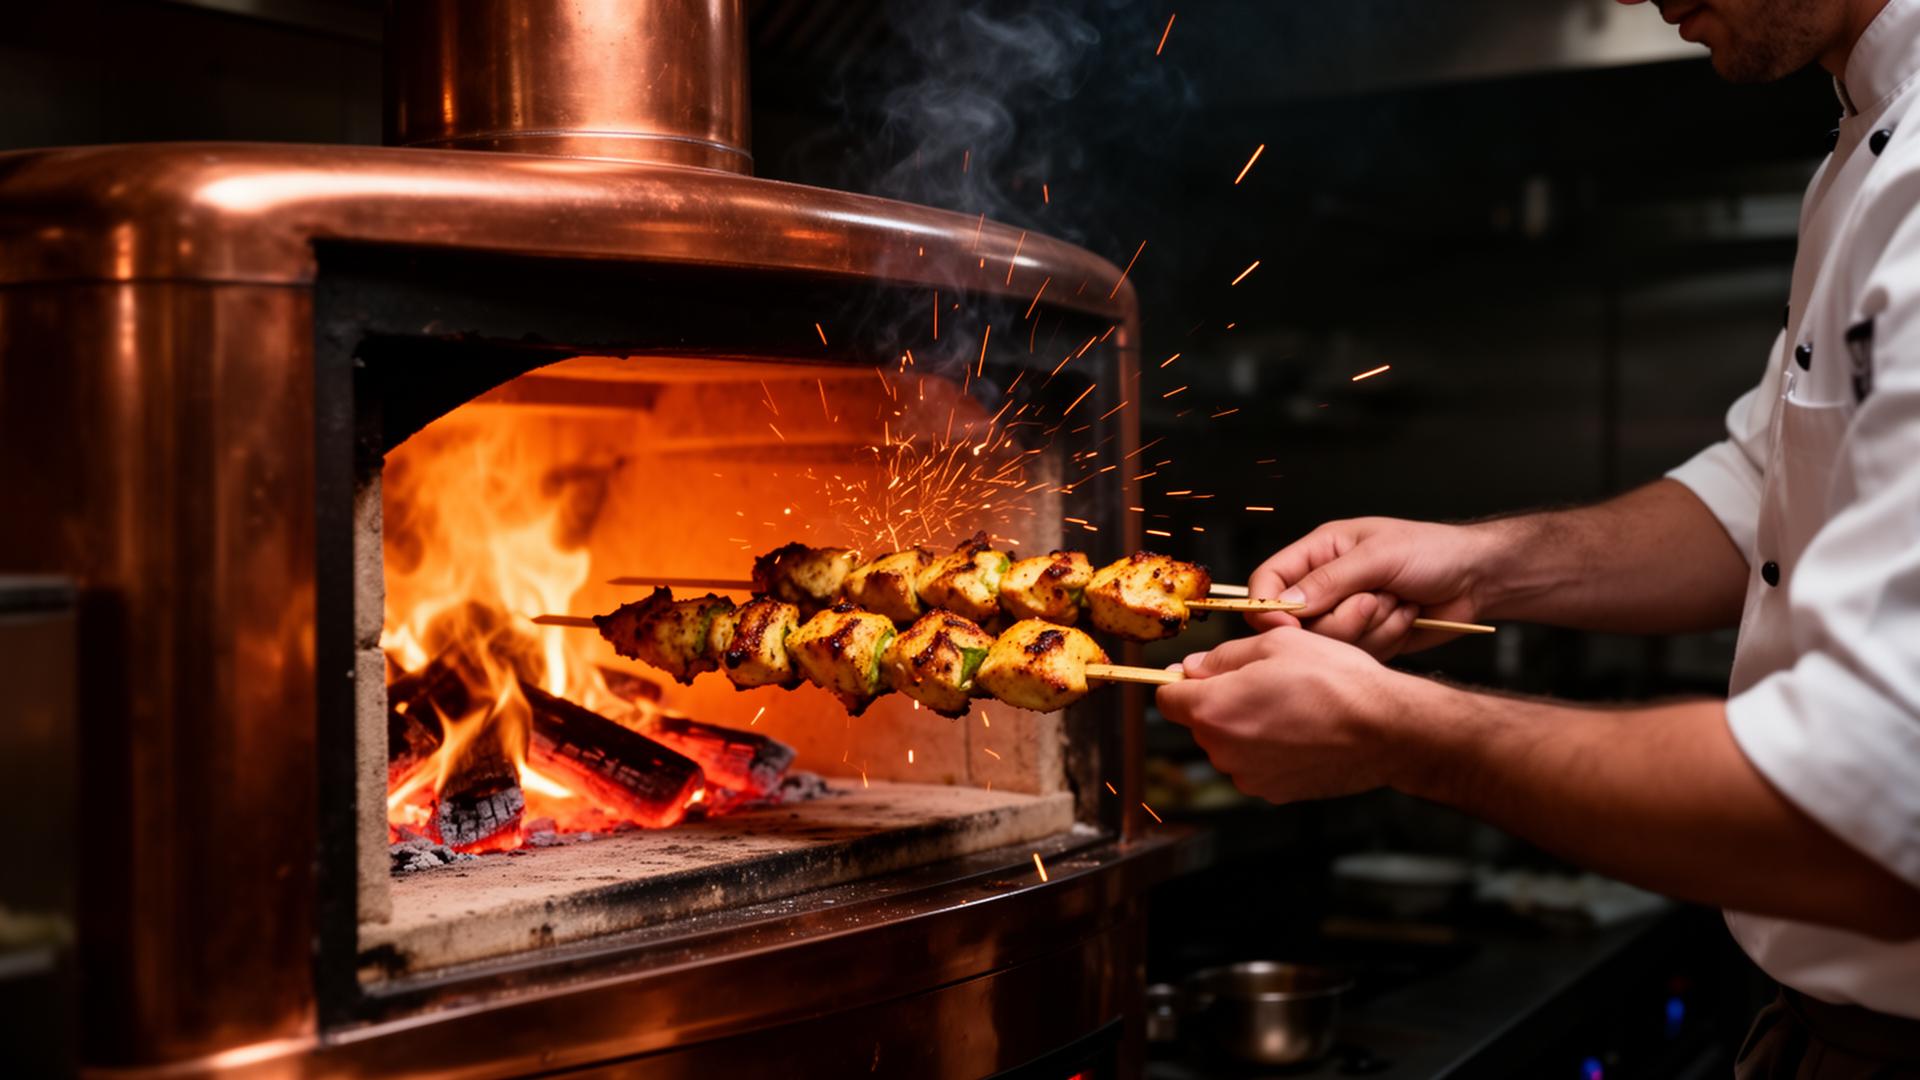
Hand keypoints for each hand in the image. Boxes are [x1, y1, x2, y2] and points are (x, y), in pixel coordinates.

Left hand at [1155, 628, 1424, 802]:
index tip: (1199, 674)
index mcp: (1214, 710)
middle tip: (1262, 682)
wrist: (1384, 730)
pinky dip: (1267, 749)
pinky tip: (1299, 732)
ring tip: (1288, 706)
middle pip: (1199, 722)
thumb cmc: (1335, 682)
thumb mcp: (1275, 646)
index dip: (1180, 682)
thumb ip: (1222, 658)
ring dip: (1245, 726)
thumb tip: (1191, 668)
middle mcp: (1223, 750)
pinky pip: (1254, 764)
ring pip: (1228, 744)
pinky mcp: (1272, 792)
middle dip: (1219, 702)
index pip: (1166, 698)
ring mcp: (1247, 776)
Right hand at [1245, 517, 1500, 657]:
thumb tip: (1286, 603)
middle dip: (1339, 619)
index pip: (1268, 581)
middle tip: (1374, 600)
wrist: (1477, 579)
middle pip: (1297, 624)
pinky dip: (1386, 638)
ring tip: (1396, 602)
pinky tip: (1406, 616)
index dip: (1268, 607)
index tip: (1287, 626)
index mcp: (1319, 552)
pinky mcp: (1366, 640)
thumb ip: (1330, 580)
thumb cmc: (1432, 551)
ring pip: (1328, 644)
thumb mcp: (1379, 555)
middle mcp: (1325, 586)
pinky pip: (1358, 656)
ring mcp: (1345, 614)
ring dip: (1369, 627)